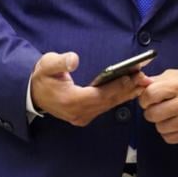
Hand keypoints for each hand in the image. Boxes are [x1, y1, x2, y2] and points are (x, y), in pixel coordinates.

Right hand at [30, 52, 149, 127]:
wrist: (32, 94)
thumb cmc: (41, 77)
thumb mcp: (46, 65)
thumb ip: (60, 62)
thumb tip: (74, 59)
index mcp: (70, 100)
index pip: (98, 95)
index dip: (116, 87)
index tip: (132, 77)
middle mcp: (78, 113)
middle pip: (107, 102)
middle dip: (127, 90)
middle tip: (145, 79)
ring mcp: (81, 116)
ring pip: (108, 106)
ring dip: (126, 95)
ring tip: (143, 83)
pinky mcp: (84, 116)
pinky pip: (105, 107)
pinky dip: (118, 98)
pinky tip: (131, 90)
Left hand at [138, 69, 177, 143]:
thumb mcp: (176, 76)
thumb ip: (156, 80)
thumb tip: (139, 82)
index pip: (150, 95)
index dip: (145, 98)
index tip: (148, 98)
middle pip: (152, 114)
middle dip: (151, 111)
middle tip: (158, 107)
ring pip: (159, 127)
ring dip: (160, 122)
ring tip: (168, 114)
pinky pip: (168, 138)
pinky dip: (168, 132)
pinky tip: (174, 123)